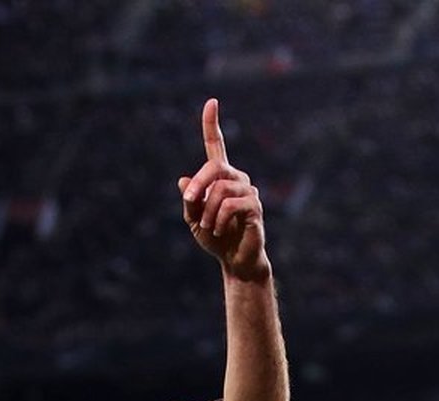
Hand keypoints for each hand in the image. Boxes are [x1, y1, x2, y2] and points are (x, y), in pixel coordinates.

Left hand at [178, 98, 269, 280]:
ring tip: (209, 227)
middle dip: (199, 185)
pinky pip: (230, 205)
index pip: (216, 146)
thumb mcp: (193, 218)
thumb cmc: (215, 238)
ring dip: (208, 212)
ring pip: (220, 190)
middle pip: (214, 168)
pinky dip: (218, 219)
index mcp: (221, 177)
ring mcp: (248, 191)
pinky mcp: (255, 207)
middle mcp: (237, 178)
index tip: (211, 102)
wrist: (234, 260)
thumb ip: (189, 200)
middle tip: (191, 202)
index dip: (212, 125)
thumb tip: (184, 180)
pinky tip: (219, 229)